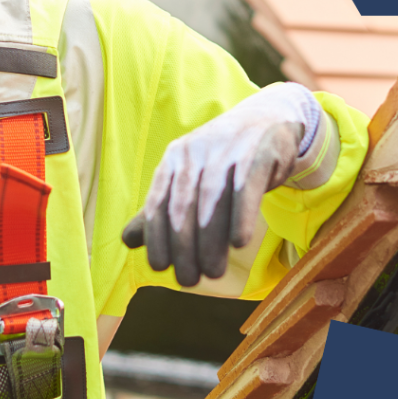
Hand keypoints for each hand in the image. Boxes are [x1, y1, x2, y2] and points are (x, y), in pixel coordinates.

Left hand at [121, 83, 319, 285]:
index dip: (157, 238)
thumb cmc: (226, 157)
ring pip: (212, 203)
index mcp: (175, 159)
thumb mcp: (190, 175)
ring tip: (214, 272)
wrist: (269, 119)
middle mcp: (196, 153)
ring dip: (210, 242)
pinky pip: (246, 190)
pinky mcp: (258, 155)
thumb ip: (162, 206)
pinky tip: (239, 244)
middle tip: (189, 279)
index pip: (158, 203)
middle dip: (183, 248)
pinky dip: (241, 218)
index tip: (161, 268)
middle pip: (183, 207)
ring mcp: (228, 151)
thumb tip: (128, 240)